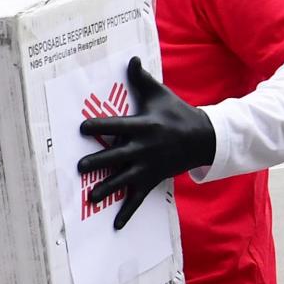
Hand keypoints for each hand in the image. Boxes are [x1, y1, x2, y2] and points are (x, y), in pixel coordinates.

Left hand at [78, 57, 214, 228]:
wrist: (203, 138)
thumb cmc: (176, 113)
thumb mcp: (160, 94)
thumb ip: (141, 79)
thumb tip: (131, 58)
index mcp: (143, 126)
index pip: (117, 125)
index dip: (99, 126)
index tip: (82, 128)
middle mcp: (144, 148)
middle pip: (117, 156)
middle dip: (99, 162)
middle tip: (80, 168)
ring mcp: (148, 167)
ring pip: (124, 180)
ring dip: (107, 188)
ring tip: (90, 196)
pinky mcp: (152, 180)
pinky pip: (138, 199)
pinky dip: (127, 213)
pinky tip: (114, 225)